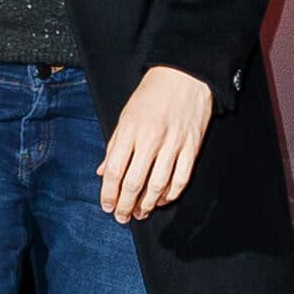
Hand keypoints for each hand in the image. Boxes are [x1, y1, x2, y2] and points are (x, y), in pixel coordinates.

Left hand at [97, 66, 212, 222]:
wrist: (184, 76)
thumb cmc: (151, 93)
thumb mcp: (126, 114)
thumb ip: (114, 144)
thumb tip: (102, 171)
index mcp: (130, 129)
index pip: (114, 168)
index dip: (108, 191)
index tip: (106, 205)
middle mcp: (150, 139)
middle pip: (134, 182)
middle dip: (125, 204)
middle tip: (121, 217)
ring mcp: (173, 145)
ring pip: (158, 185)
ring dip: (147, 205)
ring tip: (139, 213)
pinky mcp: (191, 148)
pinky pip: (180, 179)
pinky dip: (170, 194)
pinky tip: (161, 200)